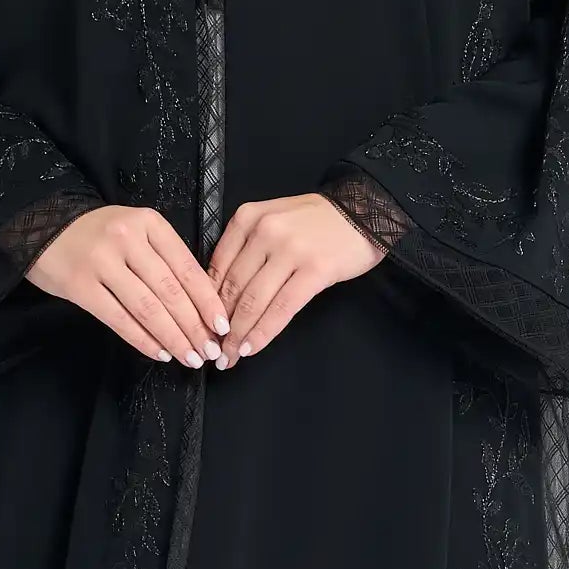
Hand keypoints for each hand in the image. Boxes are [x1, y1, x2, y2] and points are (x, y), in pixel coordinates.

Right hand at [25, 205, 230, 366]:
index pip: (187, 268)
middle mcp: (128, 239)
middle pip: (170, 292)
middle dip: (194, 327)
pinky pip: (119, 319)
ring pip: (147, 308)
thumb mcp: (136, 231)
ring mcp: (102, 262)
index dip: (208, 302)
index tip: (223, 327)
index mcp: (149, 224)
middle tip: (209, 352)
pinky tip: (159, 353)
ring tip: (189, 358)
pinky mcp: (80, 286)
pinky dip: (142, 339)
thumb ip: (164, 259)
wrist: (40, 225)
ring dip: (172, 338)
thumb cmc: (98, 234)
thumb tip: (200, 305)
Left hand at [208, 193, 384, 365]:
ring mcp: (290, 250)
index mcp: (248, 219)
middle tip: (213, 350)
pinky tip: (252, 348)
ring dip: (238, 335)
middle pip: (233, 288)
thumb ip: (247, 249)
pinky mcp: (314, 270)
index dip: (207, 303)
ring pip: (253, 301)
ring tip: (230, 356)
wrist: (364, 211)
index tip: (204, 327)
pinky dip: (263, 332)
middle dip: (220, 325)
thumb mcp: (273, 222)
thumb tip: (222, 297)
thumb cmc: (318, 222)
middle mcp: (265, 232)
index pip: (218, 267)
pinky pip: (282, 308)